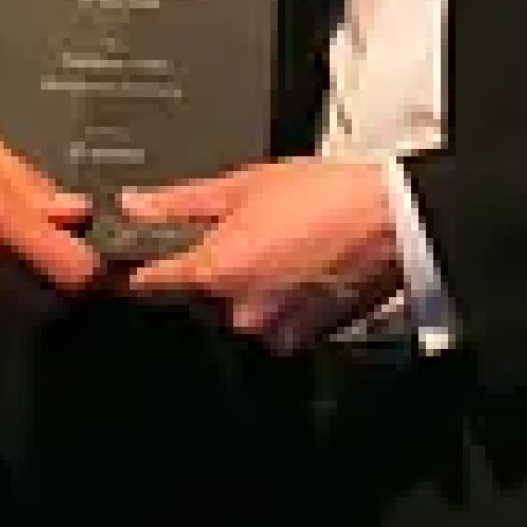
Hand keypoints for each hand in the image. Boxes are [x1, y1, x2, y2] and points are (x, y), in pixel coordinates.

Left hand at [118, 160, 401, 354]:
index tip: (134, 260)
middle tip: (234, 237)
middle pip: (192, 299)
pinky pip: (267, 326)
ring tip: (272, 249)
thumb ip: (178, 203)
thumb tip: (134, 205)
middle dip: (203, 272)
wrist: (393, 221)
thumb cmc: (328, 197)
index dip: (136, 268)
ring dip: (239, 288)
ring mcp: (269, 332)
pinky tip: (291, 272)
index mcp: (213, 272)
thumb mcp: (242, 185)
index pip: (147, 283)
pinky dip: (271, 303)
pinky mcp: (298, 341)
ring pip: (231, 313)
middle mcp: (236, 312)